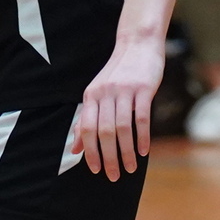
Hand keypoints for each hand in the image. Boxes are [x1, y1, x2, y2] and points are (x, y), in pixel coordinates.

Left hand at [70, 32, 164, 179]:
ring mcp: (124, 91)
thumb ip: (86, 120)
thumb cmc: (118, 73)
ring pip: (122, 128)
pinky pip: (142, 118)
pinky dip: (142, 137)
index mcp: (91, 96)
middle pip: (104, 132)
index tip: (96, 170)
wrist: (138, 44)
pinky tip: (144, 151)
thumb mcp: (97, 93)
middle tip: (114, 175)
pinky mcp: (143, 89)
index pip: (87, 129)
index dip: (90, 152)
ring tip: (130, 168)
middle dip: (108, 157)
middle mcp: (105, 94)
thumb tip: (75, 148)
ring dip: (126, 152)